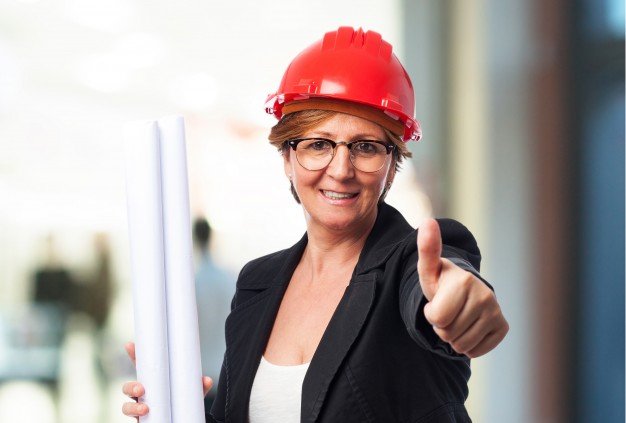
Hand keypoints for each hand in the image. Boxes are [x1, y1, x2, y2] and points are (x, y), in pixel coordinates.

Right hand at [121, 342, 213, 419]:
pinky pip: (132, 420)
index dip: (134, 355)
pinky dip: (136, 417)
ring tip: (145, 409)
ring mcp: (139, 407)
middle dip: (131, 386)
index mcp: (153, 382)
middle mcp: (142, 394)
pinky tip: (144, 416)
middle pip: (127, 387)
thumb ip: (199, 386)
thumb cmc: (183, 401)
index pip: (141, 366)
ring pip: (126, 406)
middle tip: (141, 388)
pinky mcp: (141, 421)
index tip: (130, 345)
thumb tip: (207, 380)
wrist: (183, 419)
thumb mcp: (192, 392)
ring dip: (132, 407)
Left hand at [417, 219, 508, 357]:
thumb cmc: (441, 282)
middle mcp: (485, 294)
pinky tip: (468, 327)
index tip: (436, 301)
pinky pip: (475, 351)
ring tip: (456, 318)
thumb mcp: (428, 269)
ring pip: (461, 345)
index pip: (437, 318)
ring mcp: (496, 311)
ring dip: (453, 337)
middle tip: (447, 310)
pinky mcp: (503, 327)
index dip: (431, 314)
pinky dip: (468, 345)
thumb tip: (427, 222)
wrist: (462, 291)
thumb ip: (427, 249)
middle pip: (447, 333)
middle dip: (441, 326)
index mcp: (464, 280)